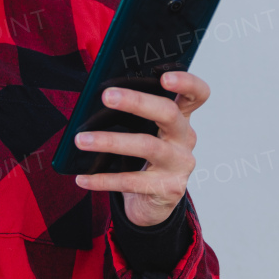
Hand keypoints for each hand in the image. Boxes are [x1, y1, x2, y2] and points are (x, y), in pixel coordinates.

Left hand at [73, 71, 207, 226]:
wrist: (153, 203)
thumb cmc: (144, 159)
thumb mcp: (144, 132)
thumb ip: (132, 114)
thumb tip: (97, 95)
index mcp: (181, 118)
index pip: (196, 94)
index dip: (186, 82)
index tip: (163, 76)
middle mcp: (185, 139)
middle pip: (169, 113)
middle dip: (137, 102)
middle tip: (107, 96)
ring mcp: (179, 164)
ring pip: (148, 146)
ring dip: (111, 141)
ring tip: (81, 140)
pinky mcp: (168, 188)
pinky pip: (132, 181)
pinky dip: (103, 180)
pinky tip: (82, 178)